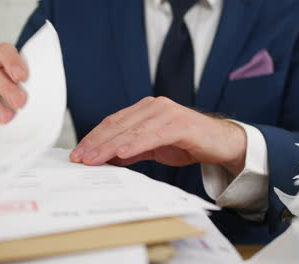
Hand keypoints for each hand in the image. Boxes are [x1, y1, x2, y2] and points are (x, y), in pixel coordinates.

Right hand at [0, 43, 27, 123]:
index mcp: (2, 62)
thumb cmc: (16, 96)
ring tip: (6, 117)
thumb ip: (34, 87)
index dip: (12, 61)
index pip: (3, 51)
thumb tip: (47, 95)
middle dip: (6, 88)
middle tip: (19, 102)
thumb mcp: (27, 89)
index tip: (22, 77)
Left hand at [70, 97, 246, 175]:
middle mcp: (154, 106)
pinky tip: (121, 153)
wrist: (220, 142)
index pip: (113, 122)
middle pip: (118, 125)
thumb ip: (131, 150)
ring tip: (93, 159)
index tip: (78, 153)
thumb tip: (107, 158)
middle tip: (79, 159)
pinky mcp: (179, 124)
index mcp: (145, 109)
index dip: (93, 138)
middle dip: (96, 143)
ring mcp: (167, 113)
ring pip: (131, 130)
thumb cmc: (187, 143)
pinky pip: (153, 135)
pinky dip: (136, 144)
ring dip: (110, 146)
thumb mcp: (153, 147)